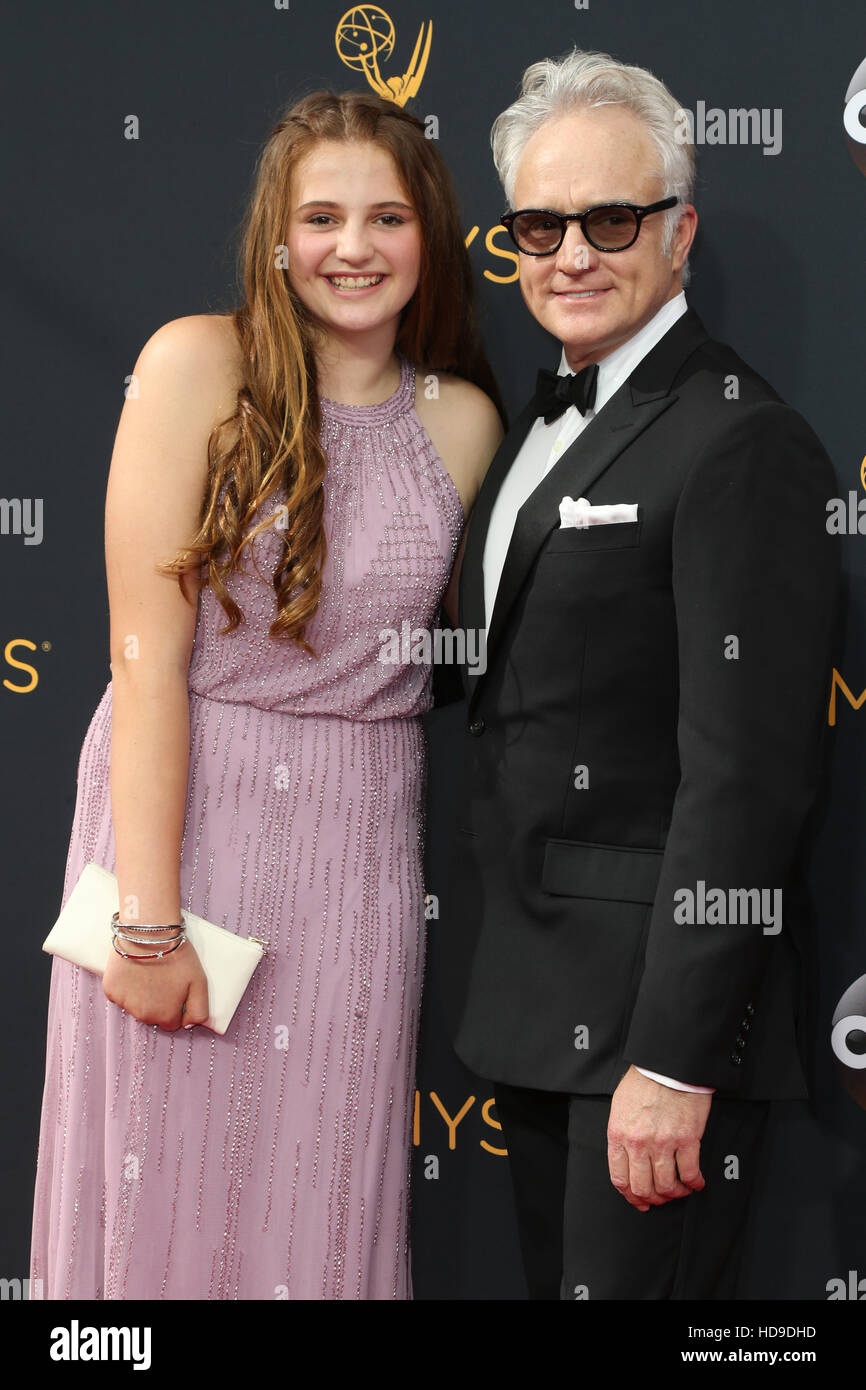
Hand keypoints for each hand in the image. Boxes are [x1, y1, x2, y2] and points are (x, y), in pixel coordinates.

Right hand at [102, 933, 209, 1030]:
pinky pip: (120, 994)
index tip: (175, 989)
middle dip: (158, 1002)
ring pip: (135, 1006)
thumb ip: (199, 1010)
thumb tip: (188, 1025)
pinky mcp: (110, 990)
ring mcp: (125, 1004)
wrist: (149, 933)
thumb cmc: (177, 956)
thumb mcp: (200, 983)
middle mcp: (143, 1016)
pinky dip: (126, 986)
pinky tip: (133, 970)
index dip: (175, 1006)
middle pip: (153, 1016)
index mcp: (165, 1016)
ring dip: (141, 995)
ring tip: (148, 971)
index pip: (171, 1023)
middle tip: (162, 977)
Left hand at [606, 1065, 711, 1210]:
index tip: (639, 1201)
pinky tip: (696, 1183)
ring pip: (667, 1185)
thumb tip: (627, 1161)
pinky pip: (690, 1173)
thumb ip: (621, 1136)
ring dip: (674, 1193)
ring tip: (680, 1190)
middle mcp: (638, 1143)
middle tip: (661, 1199)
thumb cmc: (644, 1082)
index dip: (630, 1196)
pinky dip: (694, 1183)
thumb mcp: (620, 1108)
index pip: (620, 1178)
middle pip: (643, 1187)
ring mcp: (663, 1143)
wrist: (668, 1065)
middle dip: (652, 1199)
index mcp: (618, 1135)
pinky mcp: (687, 1140)